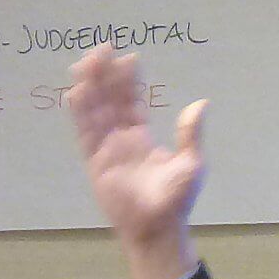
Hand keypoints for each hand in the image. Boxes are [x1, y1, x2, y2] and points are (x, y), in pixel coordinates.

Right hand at [67, 44, 206, 278]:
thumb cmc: (176, 200)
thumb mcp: (192, 164)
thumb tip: (201, 103)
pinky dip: (81, 113)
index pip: (131, 101)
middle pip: (109, 100)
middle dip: (105, 76)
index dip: (128, 80)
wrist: (158, 228)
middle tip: (101, 50)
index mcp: (142, 137)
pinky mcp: (94, 162)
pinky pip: (85, 133)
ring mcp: (106, 149)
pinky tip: (77, 91)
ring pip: (95, 111)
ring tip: (87, 62)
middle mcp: (121, 139)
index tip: (127, 57)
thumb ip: (191, 134)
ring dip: (91, 87)